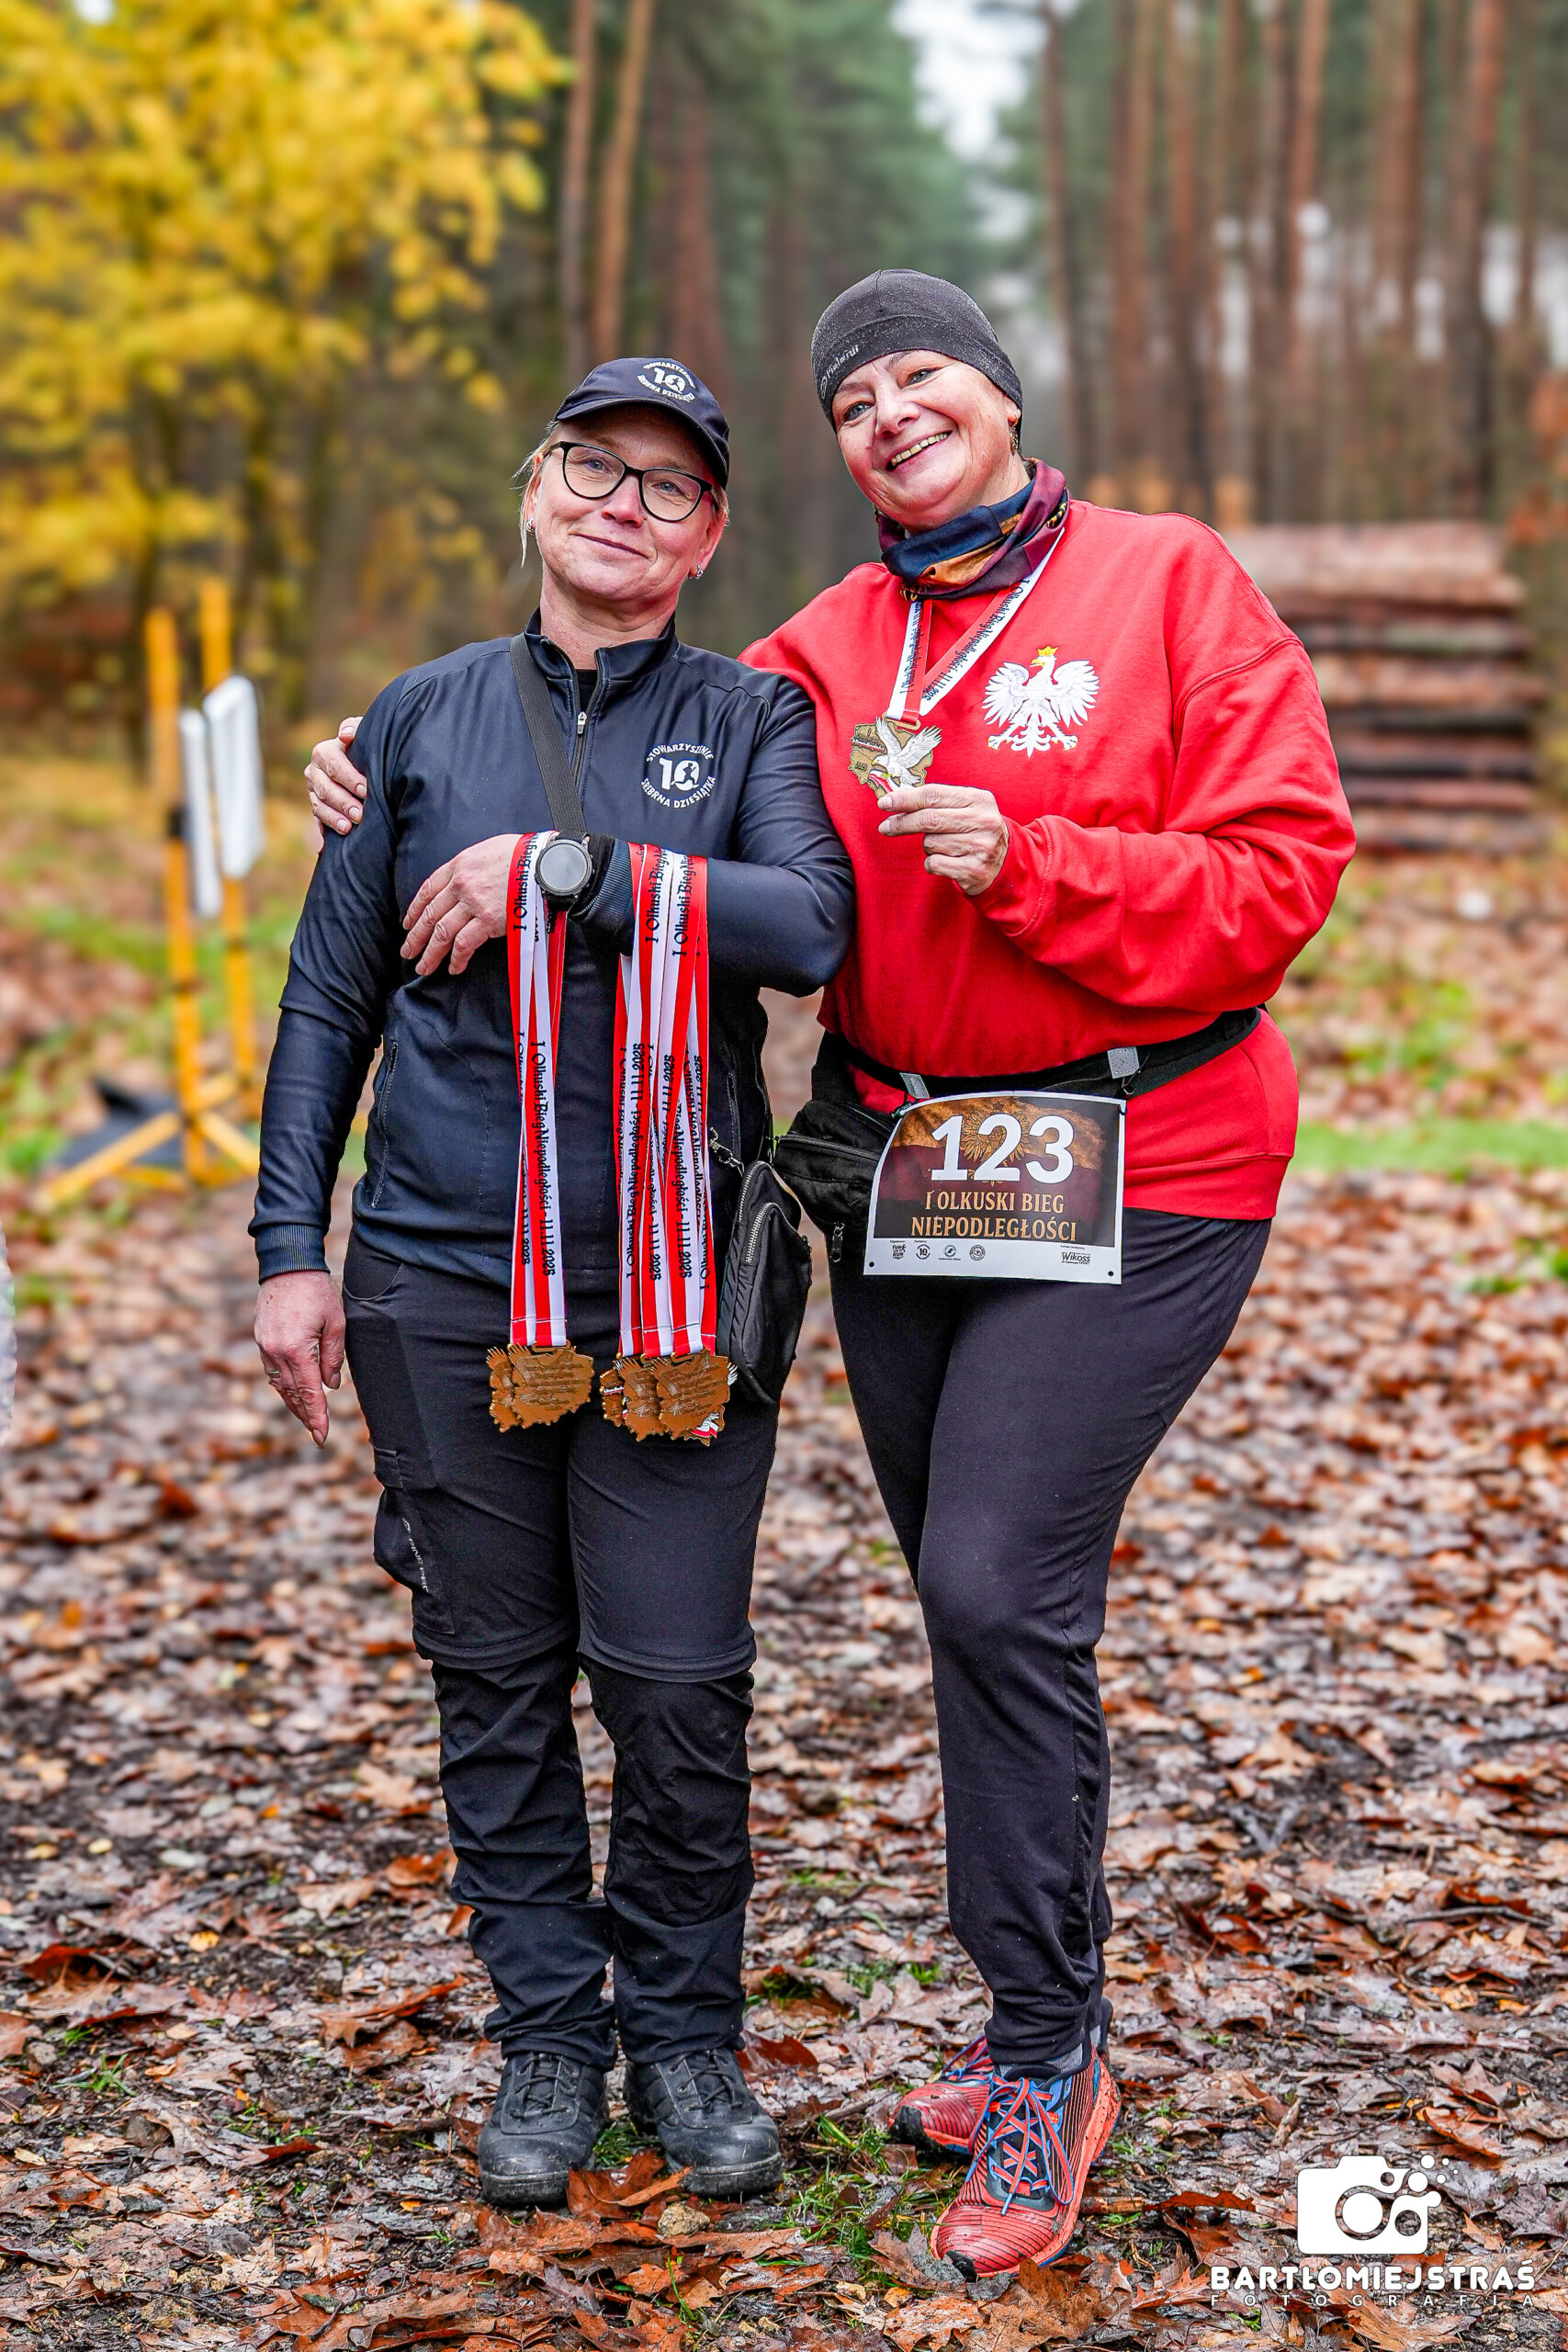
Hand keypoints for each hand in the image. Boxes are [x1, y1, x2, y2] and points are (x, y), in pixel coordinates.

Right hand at [255, 1271, 344, 1446]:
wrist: (287, 1265)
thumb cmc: (317, 1290)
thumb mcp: (336, 1322)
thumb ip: (334, 1356)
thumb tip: (332, 1384)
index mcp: (297, 1349)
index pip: (309, 1393)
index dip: (317, 1417)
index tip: (322, 1437)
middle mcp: (276, 1352)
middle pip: (292, 1393)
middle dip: (306, 1415)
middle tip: (317, 1434)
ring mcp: (265, 1346)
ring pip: (280, 1384)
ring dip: (293, 1403)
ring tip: (307, 1418)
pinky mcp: (261, 1339)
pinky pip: (272, 1370)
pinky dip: (283, 1384)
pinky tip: (292, 1391)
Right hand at [305, 717, 366, 836]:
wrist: (361, 762)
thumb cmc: (364, 747)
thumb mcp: (362, 734)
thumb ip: (354, 728)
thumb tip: (345, 735)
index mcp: (323, 752)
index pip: (334, 766)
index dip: (350, 778)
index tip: (366, 789)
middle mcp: (314, 771)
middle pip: (326, 789)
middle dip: (343, 802)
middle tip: (360, 814)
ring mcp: (313, 791)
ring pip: (319, 806)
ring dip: (334, 818)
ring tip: (348, 828)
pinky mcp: (317, 806)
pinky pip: (318, 819)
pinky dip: (327, 828)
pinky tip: (337, 837)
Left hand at [403, 833, 520, 975]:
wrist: (543, 861)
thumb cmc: (522, 854)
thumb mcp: (487, 850)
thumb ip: (472, 867)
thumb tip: (467, 882)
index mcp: (459, 865)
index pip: (427, 890)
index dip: (415, 910)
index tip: (408, 923)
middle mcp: (460, 884)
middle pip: (430, 915)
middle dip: (415, 937)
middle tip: (407, 952)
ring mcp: (473, 903)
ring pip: (442, 932)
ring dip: (430, 953)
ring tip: (423, 967)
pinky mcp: (488, 920)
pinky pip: (464, 943)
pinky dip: (457, 959)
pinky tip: (453, 968)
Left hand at [878, 780, 1008, 895]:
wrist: (1007, 863)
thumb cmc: (976, 831)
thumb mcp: (966, 809)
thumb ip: (937, 802)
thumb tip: (895, 800)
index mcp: (980, 799)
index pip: (934, 795)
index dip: (905, 799)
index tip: (885, 803)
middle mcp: (984, 821)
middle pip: (929, 819)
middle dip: (902, 823)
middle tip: (885, 827)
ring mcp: (981, 847)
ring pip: (930, 843)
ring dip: (928, 846)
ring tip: (945, 847)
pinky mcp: (974, 870)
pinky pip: (935, 863)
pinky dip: (933, 863)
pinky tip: (948, 861)